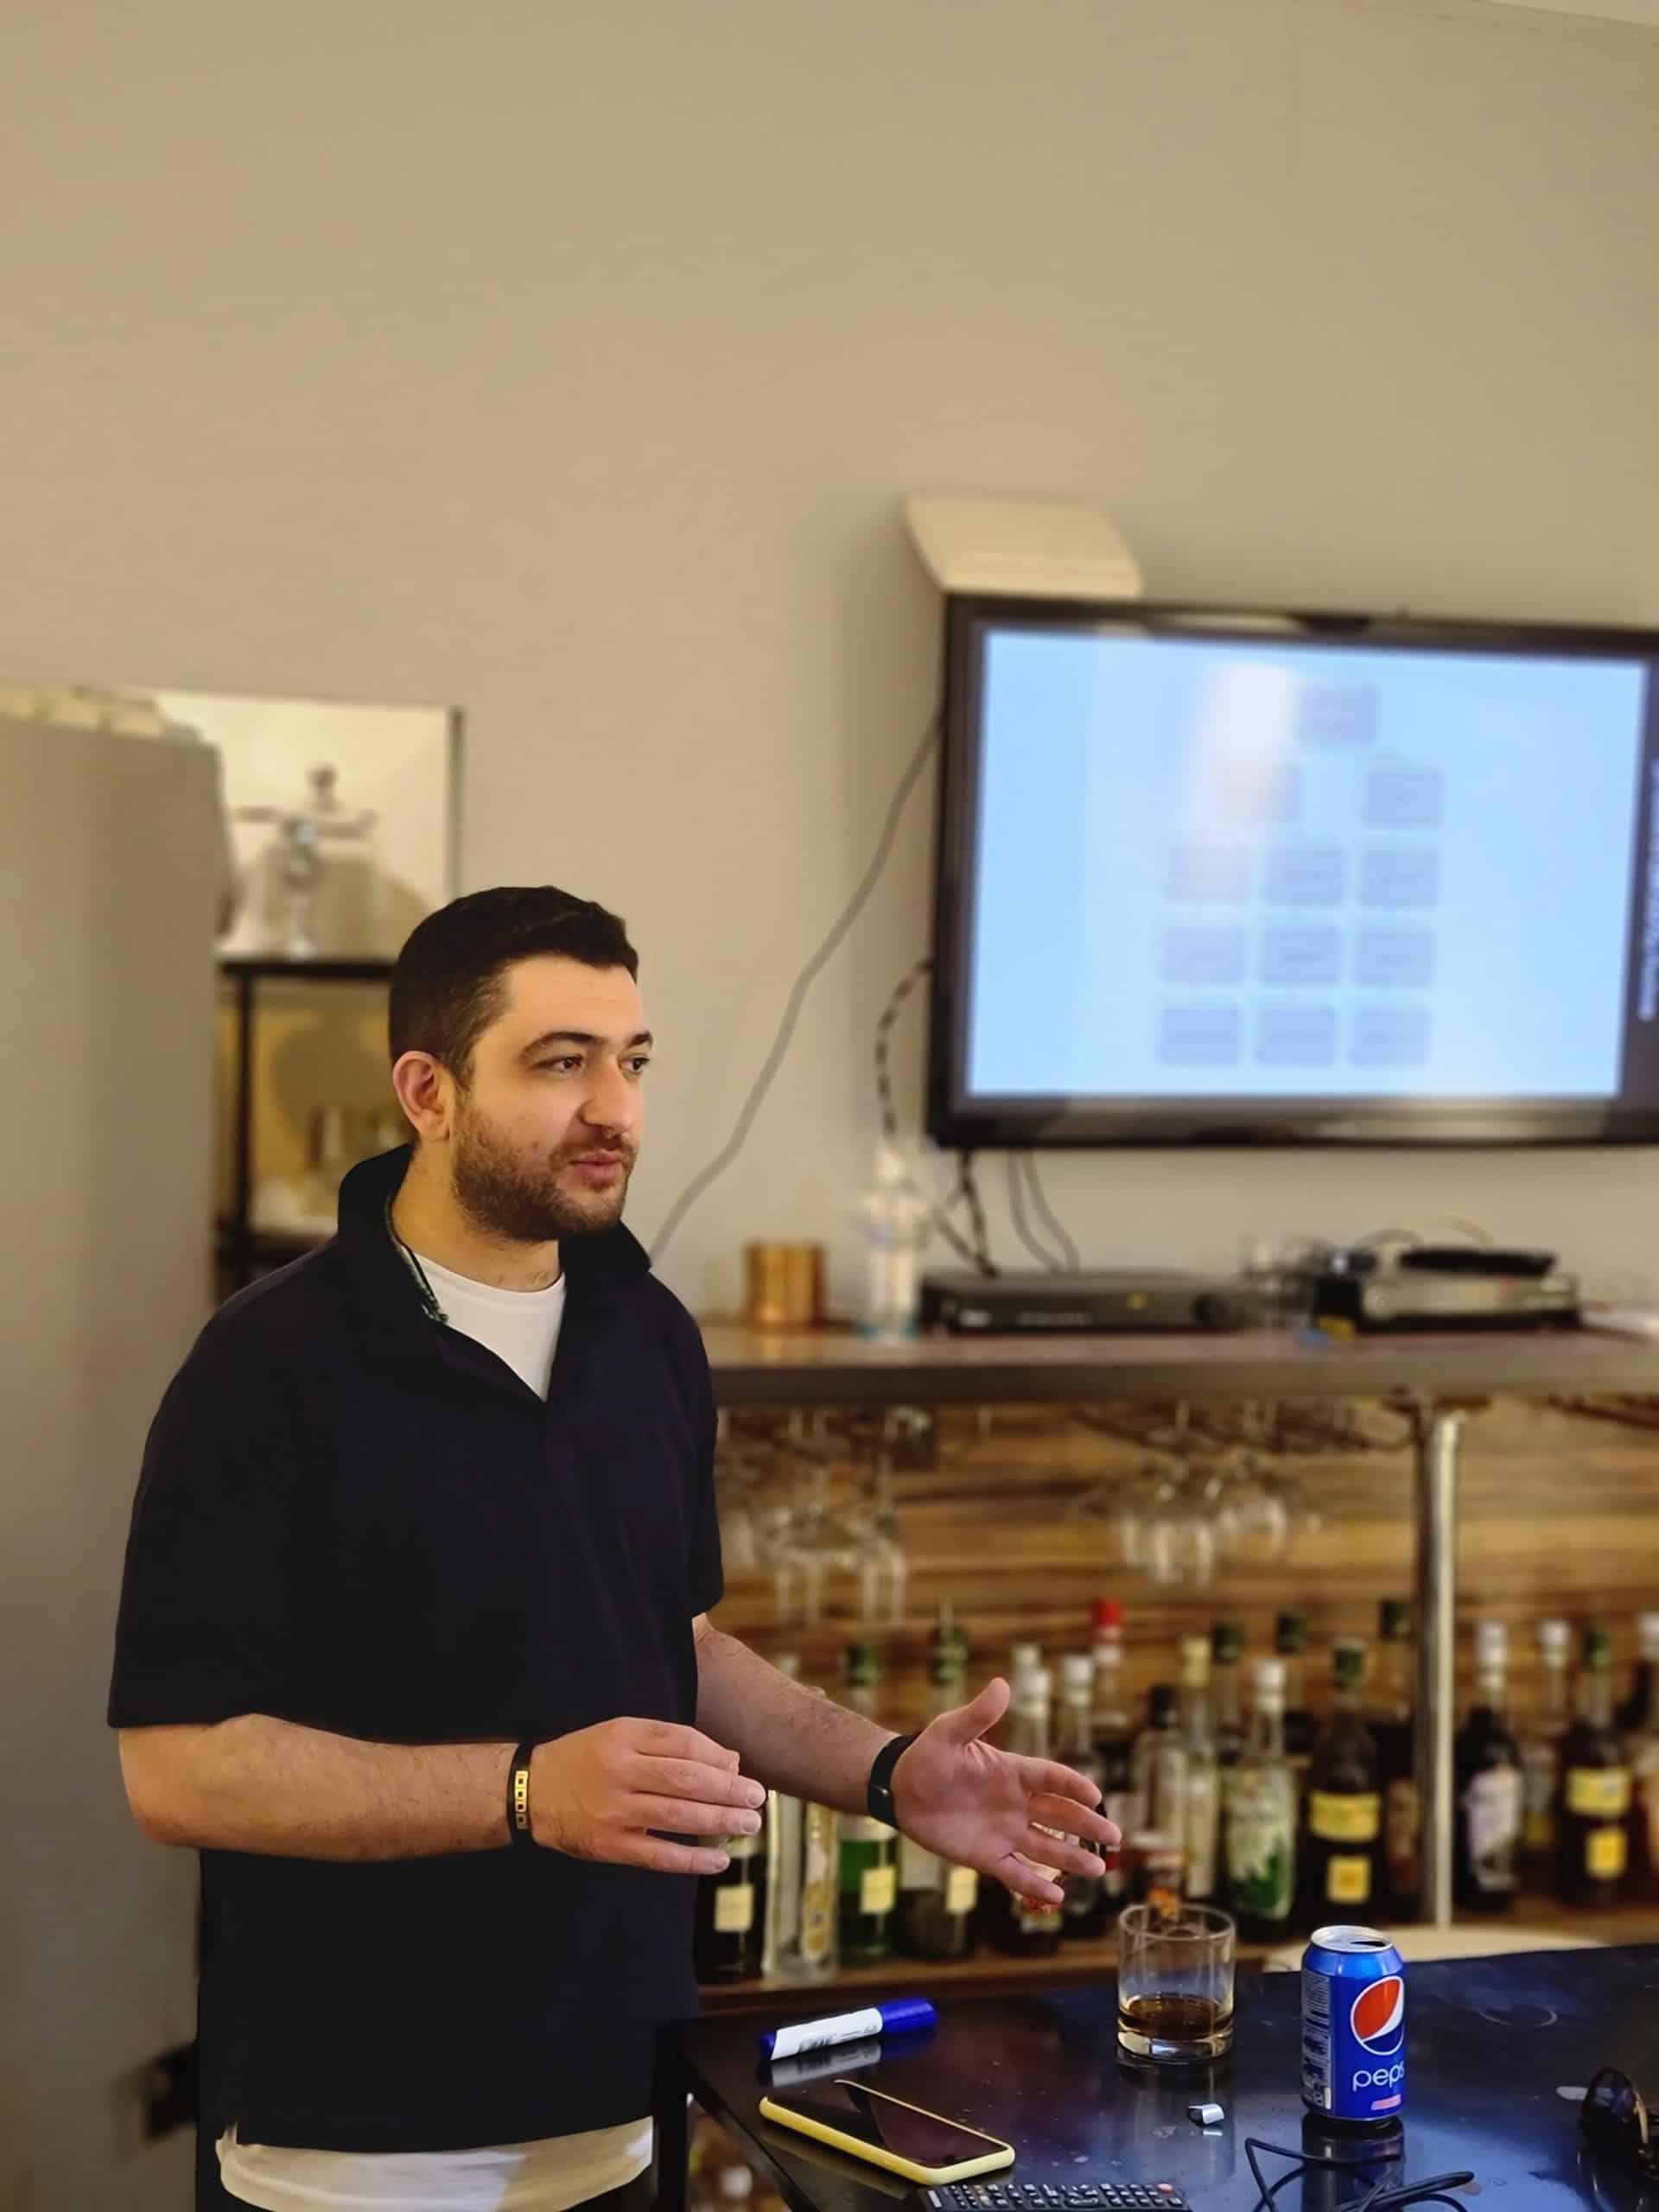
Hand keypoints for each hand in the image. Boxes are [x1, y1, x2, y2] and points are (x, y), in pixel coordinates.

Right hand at [530, 1718, 763, 1874]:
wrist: (532, 1790)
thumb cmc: (587, 1758)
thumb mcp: (622, 1734)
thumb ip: (670, 1743)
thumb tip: (729, 1761)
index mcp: (624, 1736)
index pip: (683, 1742)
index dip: (717, 1757)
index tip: (742, 1769)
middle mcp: (620, 1770)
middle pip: (686, 1779)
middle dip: (728, 1790)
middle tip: (757, 1798)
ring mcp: (614, 1811)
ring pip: (678, 1816)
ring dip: (720, 1821)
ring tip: (749, 1824)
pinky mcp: (609, 1845)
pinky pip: (658, 1855)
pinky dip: (692, 1859)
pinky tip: (719, 1860)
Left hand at [890, 1677, 1118, 1908]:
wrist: (900, 1790)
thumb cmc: (927, 1755)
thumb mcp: (950, 1732)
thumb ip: (978, 1715)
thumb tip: (1001, 1685)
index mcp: (1012, 1771)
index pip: (1051, 1777)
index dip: (1073, 1785)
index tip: (1096, 1794)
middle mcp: (1015, 1803)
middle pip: (1059, 1815)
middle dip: (1087, 1825)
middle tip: (1114, 1836)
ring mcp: (1004, 1832)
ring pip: (1046, 1847)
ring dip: (1071, 1857)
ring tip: (1098, 1869)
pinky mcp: (987, 1856)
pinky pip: (1016, 1873)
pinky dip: (1036, 1885)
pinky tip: (1059, 1898)